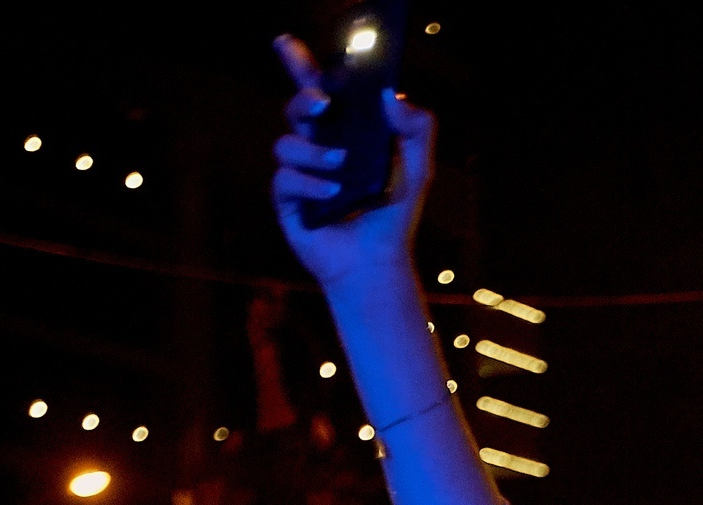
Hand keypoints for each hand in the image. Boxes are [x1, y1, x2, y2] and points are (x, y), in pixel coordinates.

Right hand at [270, 37, 434, 290]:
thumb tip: (392, 96)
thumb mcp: (418, 168)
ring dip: (314, 151)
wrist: (377, 262)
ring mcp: (299, 174)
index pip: (319, 91)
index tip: (288, 43)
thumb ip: (416, 128)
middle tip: (325, 105)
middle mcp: (318, 148)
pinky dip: (308, 182)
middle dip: (305, 98)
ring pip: (286, 142)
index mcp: (345, 134)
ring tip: (342, 166)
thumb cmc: (395, 217)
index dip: (300, 64)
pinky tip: (332, 194)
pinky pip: (285, 178)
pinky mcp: (288, 201)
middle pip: (297, 107)